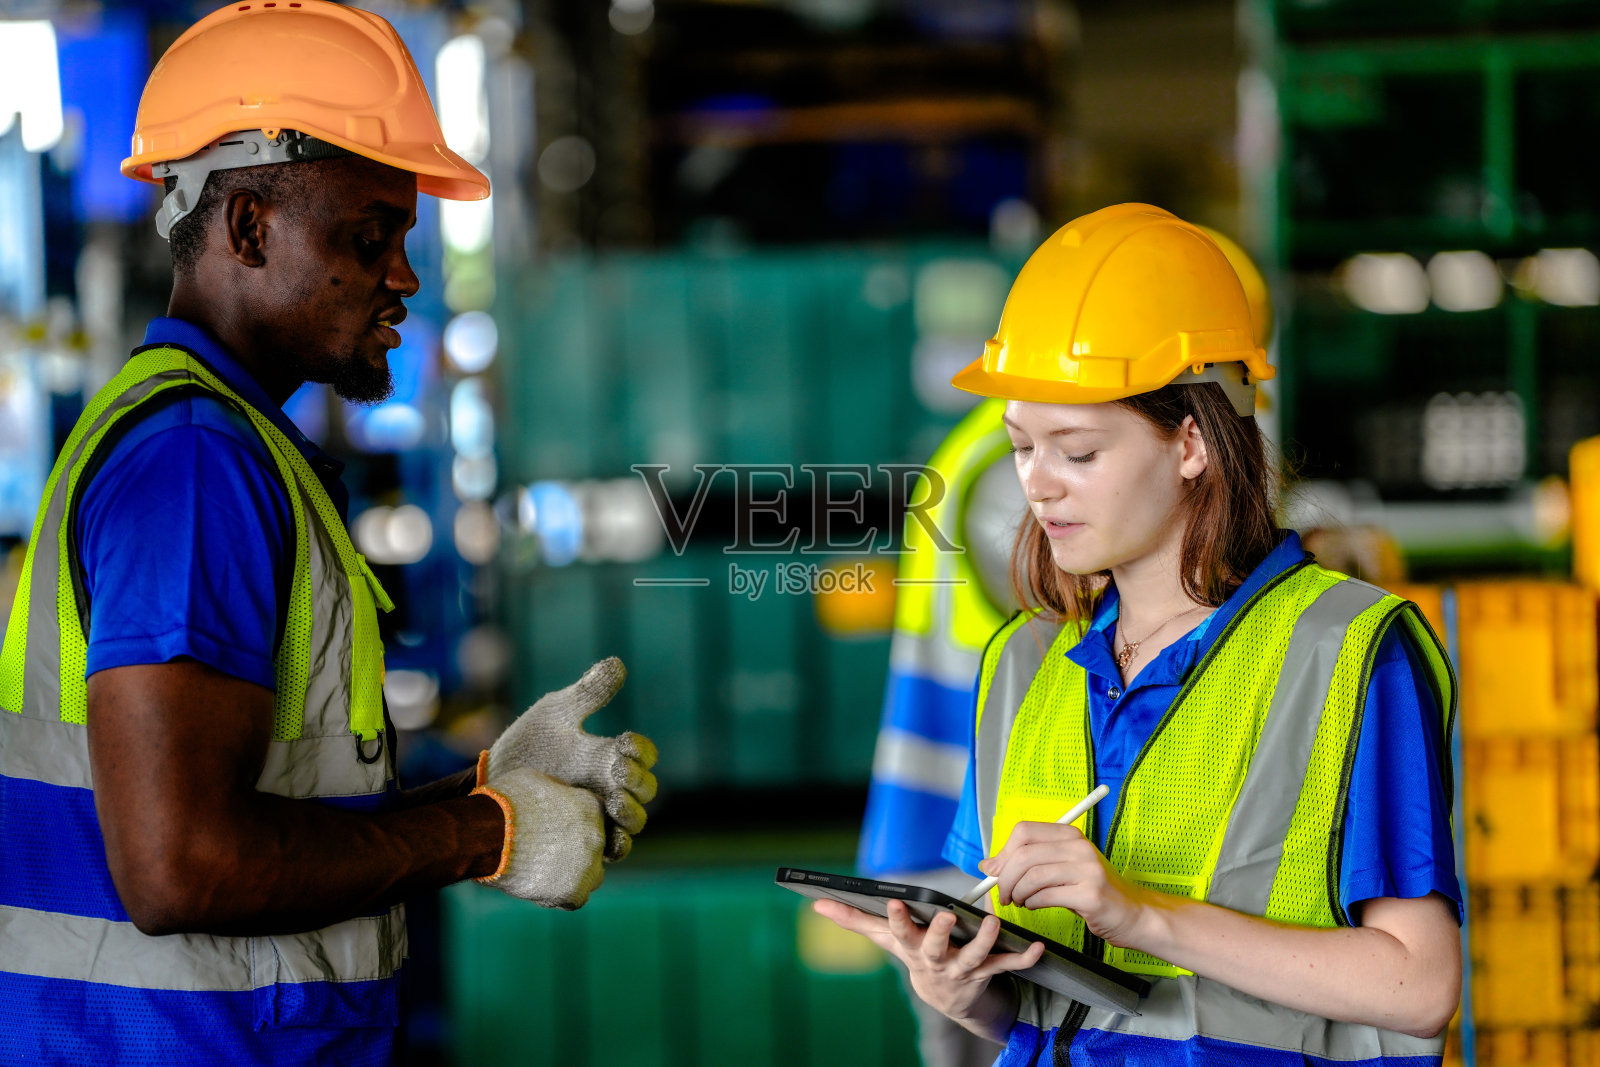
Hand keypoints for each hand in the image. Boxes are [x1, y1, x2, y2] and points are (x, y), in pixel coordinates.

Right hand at [472, 765, 606, 908]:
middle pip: (596, 848)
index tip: (557, 829)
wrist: (487, 835)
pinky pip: (574, 899)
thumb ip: (556, 790)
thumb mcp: (535, 780)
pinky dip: (560, 896)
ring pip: (592, 876)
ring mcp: (588, 866)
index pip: (596, 819)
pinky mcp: (573, 892)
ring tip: (546, 872)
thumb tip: (555, 794)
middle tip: (550, 853)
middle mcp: (597, 836)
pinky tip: (541, 888)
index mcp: (591, 806)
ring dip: (574, 875)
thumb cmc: (504, 802)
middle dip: (578, 850)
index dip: (576, 825)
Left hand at [488, 658, 657, 859]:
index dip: (642, 750)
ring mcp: (599, 814)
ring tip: (615, 802)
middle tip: (618, 771)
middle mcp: (610, 786)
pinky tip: (609, 836)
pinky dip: (618, 844)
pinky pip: (613, 849)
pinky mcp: (583, 838)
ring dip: (633, 813)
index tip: (625, 742)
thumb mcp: (555, 714)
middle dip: (639, 780)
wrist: (489, 782)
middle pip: (646, 788)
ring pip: (636, 820)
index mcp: (608, 755)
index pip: (643, 754)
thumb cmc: (525, 745)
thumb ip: (587, 693)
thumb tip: (618, 664)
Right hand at [813, 898, 1042, 1026]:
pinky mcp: (987, 973)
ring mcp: (963, 969)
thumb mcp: (885, 940)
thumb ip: (854, 920)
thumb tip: (817, 903)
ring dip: (984, 941)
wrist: (947, 998)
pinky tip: (1037, 947)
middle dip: (937, 932)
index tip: (894, 902)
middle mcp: (936, 961)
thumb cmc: (915, 955)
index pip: (899, 933)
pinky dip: (1024, 958)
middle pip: (935, 947)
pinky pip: (1008, 966)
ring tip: (993, 923)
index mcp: (912, 949)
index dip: (896, 919)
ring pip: (975, 957)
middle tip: (942, 916)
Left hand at [982, 821, 1150, 946]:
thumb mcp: (1060, 869)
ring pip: (1032, 876)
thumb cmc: (1092, 890)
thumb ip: (1027, 862)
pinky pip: (1045, 896)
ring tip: (1020, 901)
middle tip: (1004, 894)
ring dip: (1017, 893)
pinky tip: (1034, 906)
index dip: (1004, 852)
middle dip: (1005, 877)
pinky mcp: (1090, 894)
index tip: (997, 871)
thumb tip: (988, 865)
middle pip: (1024, 854)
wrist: (1133, 913)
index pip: (1024, 831)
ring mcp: (1087, 869)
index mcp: (1070, 835)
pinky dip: (1032, 903)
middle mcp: (1079, 847)